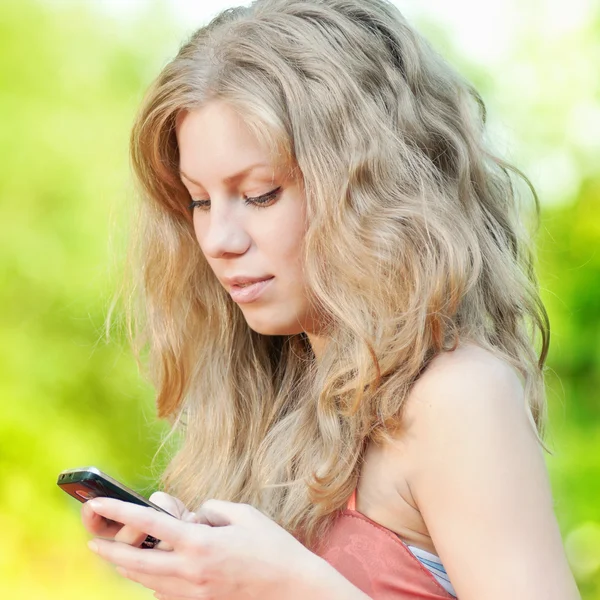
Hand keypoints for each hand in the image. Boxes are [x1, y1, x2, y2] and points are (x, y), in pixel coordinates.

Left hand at [85, 496, 336, 599]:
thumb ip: (210, 510)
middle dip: (111, 552)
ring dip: (128, 568)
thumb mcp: (243, 514)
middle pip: (137, 563)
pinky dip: (151, 580)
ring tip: (115, 556)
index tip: (100, 504)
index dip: (122, 512)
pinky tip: (150, 572)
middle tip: (94, 542)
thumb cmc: (272, 546)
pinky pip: (165, 593)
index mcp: (200, 544)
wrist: (292, 589)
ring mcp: (193, 594)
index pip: (151, 525)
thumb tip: (191, 517)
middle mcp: (190, 572)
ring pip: (148, 582)